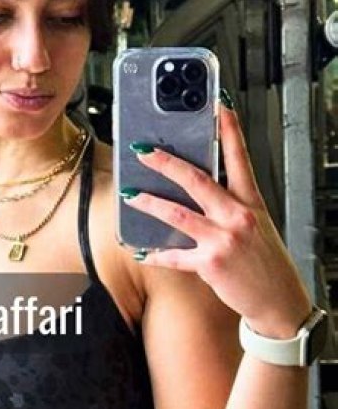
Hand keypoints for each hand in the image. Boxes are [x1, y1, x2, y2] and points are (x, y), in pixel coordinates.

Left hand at [122, 96, 311, 338]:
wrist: (279, 301)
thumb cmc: (265, 261)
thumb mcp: (256, 225)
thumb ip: (231, 205)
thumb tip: (197, 188)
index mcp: (250, 202)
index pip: (238, 159)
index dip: (228, 131)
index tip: (217, 107)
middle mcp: (237, 216)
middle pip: (196, 180)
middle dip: (166, 163)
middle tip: (143, 151)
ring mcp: (223, 239)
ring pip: (177, 214)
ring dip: (149, 203)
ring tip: (130, 195)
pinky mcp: (210, 264)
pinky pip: (175, 256)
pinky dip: (155, 254)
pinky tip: (141, 252)